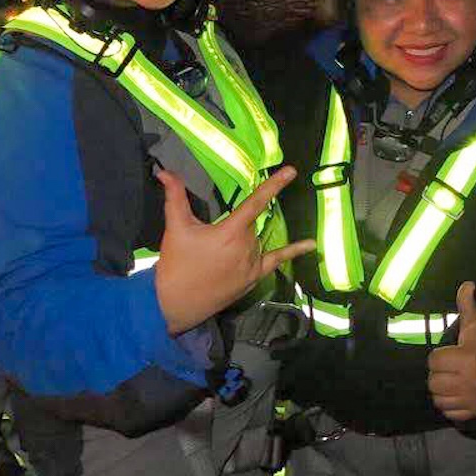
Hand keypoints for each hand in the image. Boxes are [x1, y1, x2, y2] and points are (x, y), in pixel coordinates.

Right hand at [152, 167, 314, 334]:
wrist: (175, 304)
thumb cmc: (176, 264)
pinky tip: (311, 245)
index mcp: (230, 232)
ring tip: (215, 256)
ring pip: (256, 240)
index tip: (291, 171)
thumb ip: (174, 195)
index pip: (255, 203)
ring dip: (242, 239)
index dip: (274, 185)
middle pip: (249, 224)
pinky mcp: (254, 278)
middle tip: (209, 243)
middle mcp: (247, 246)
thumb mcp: (176, 227)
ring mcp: (252, 264)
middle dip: (233, 225)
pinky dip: (293, 251)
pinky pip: (276, 261)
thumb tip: (164, 171)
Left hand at [427, 282, 475, 422]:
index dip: (441, 356)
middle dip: (440, 375)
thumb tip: (467, 284)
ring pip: (437, 398)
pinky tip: (459, 394)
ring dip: (443, 390)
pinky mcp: (470, 413)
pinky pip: (446, 411)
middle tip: (454, 369)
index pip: (433, 361)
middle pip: (432, 382)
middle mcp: (469, 382)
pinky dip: (450, 404)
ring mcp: (470, 400)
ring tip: (455, 381)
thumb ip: (468, 306)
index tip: (454, 354)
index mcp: (467, 359)